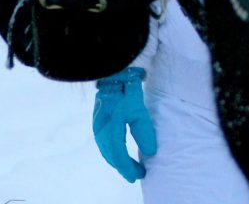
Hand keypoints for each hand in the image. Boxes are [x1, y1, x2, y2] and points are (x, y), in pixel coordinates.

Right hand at [92, 67, 155, 182]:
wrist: (112, 74)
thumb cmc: (126, 91)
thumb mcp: (139, 110)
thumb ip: (144, 132)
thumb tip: (150, 152)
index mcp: (109, 129)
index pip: (119, 155)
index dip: (128, 168)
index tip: (140, 175)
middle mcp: (100, 130)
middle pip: (111, 155)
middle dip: (123, 167)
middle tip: (136, 174)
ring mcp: (97, 125)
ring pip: (106, 150)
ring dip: (117, 161)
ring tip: (129, 167)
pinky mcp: (98, 121)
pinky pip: (104, 143)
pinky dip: (112, 152)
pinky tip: (119, 153)